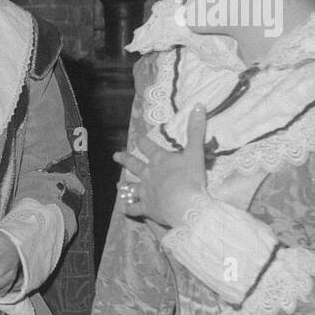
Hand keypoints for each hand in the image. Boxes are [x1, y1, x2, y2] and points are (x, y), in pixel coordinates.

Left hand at [113, 103, 207, 229]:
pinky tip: (123, 209)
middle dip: (125, 159)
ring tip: (118, 185)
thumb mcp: (196, 151)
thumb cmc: (190, 177)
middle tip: (116, 156)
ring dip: (125, 186)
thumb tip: (198, 105)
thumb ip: (196, 129)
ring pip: (132, 187)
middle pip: (134, 165)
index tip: (138, 137)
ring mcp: (146, 192)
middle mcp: (149, 174)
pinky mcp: (147, 208)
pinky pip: (135, 209)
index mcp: (159, 160)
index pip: (148, 146)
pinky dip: (129, 209)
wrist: (185, 204)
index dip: (143, 141)